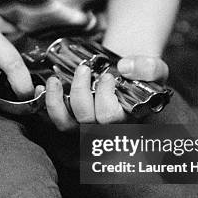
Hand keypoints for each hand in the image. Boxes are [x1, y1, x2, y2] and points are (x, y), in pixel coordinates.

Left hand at [45, 55, 168, 130]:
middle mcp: (104, 130)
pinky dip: (45, 102)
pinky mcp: (70, 121)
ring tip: (55, 79)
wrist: (127, 76)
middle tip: (83, 69)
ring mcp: (85, 128)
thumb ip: (149, 68)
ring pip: (65, 124)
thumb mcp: (155, 70)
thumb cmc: (141, 76)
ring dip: (56, 100)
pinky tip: (42, 86)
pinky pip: (52, 119)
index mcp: (127, 122)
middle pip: (86, 119)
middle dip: (80, 91)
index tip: (108, 76)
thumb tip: (125, 67)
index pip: (111, 119)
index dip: (105, 97)